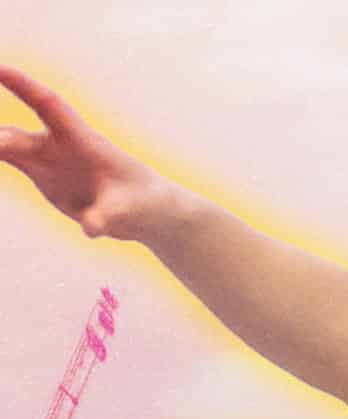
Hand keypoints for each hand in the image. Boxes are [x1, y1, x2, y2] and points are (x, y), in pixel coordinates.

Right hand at [0, 69, 167, 238]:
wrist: (142, 210)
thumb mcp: (126, 211)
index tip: (0, 69)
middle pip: (19, 134)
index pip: (49, 106)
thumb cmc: (139, 202)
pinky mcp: (43, 177)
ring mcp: (49, 160)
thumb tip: (91, 229)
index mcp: (81, 141)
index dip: (24, 87)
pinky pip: (11, 161)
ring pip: (9, 146)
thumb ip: (106, 218)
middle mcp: (59, 145)